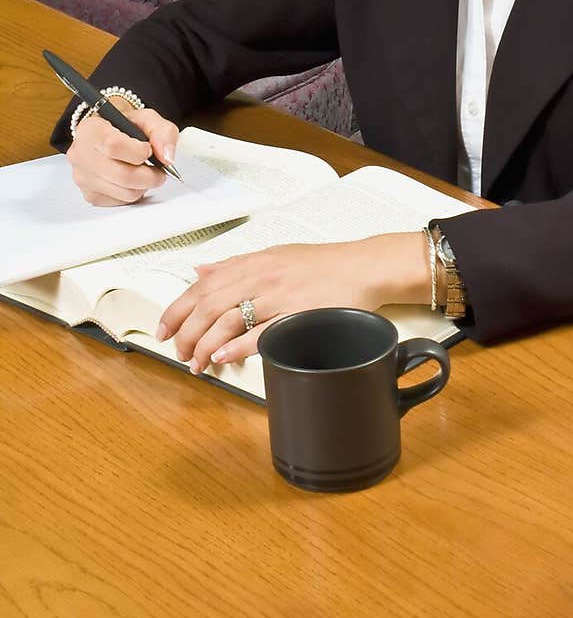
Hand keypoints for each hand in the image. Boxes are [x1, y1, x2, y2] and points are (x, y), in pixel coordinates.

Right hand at [67, 99, 179, 205]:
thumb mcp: (147, 119)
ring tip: (146, 172)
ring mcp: (83, 177)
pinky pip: (121, 202)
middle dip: (150, 175)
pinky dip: (134, 193)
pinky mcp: (90, 195)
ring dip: (144, 185)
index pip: (113, 146)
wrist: (109, 134)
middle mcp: (81, 154)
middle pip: (122, 175)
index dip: (138, 152)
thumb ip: (163, 132)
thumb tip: (167, 157)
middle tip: (159, 171)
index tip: (148, 150)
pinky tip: (132, 180)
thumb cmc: (125, 126)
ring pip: (125, 192)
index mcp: (91, 129)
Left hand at [155, 232, 430, 374]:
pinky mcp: (299, 315)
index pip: (204, 286)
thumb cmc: (323, 265)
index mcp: (255, 263)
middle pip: (210, 304)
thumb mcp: (275, 254)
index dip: (178, 309)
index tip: (164, 328)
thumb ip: (235, 265)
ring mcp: (281, 296)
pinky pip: (263, 333)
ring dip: (206, 344)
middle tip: (178, 351)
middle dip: (186, 331)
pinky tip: (223, 357)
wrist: (364, 267)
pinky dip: (239, 346)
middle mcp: (263, 276)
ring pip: (230, 319)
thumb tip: (199, 271)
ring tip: (195, 362)